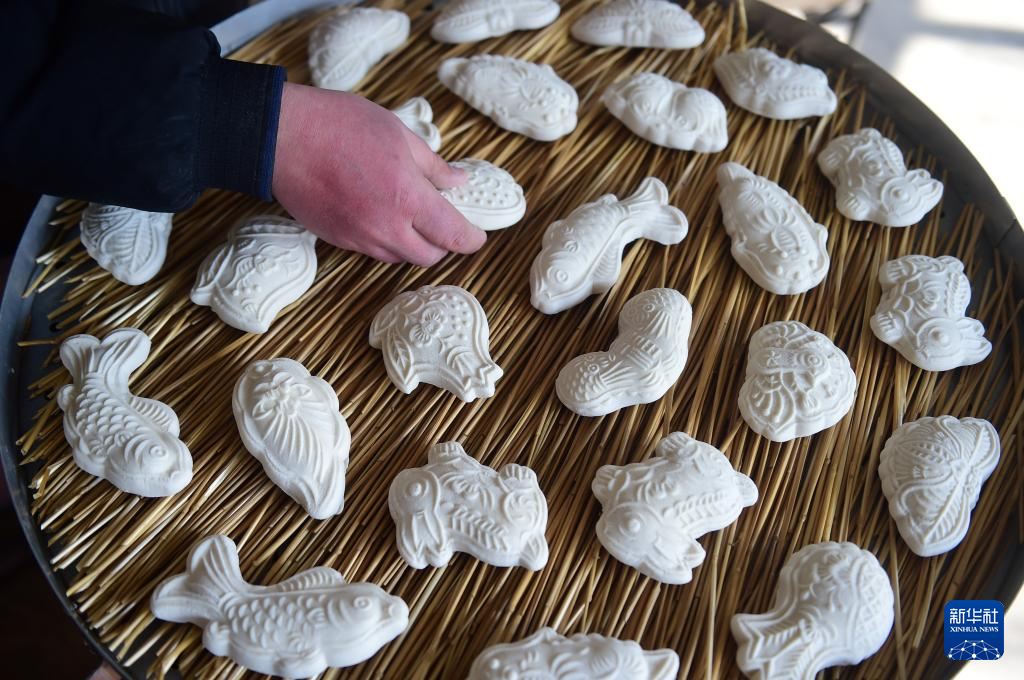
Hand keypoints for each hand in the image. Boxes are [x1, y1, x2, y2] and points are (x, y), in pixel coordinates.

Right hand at [271, 83, 484, 264]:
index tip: (476, 235)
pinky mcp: (337, 240)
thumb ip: (433, 165)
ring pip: (399, 257)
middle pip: (429, 257)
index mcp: (408, 199)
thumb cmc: (339, 125)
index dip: (471, 240)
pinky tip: (379, 213)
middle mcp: (386, 228)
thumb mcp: (397, 134)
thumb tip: (460, 181)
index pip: (454, 237)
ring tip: (408, 214)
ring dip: (412, 243)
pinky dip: (384, 240)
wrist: (280, 137)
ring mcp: (359, 238)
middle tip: (443, 223)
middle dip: (443, 244)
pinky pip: (372, 251)